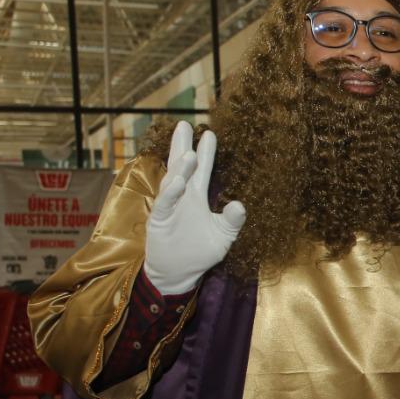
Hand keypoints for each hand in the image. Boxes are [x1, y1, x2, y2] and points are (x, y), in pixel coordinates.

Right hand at [143, 122, 246, 294]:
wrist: (178, 273)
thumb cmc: (200, 252)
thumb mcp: (223, 236)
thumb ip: (232, 221)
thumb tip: (240, 205)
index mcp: (196, 197)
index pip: (202, 171)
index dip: (206, 153)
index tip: (210, 133)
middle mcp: (182, 198)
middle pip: (182, 167)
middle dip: (183, 147)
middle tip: (185, 125)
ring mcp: (169, 207)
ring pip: (173, 182)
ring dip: (180, 168)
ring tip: (189, 153)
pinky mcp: (159, 220)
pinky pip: (165, 203)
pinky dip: (170, 192)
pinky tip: (177, 181)